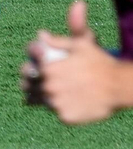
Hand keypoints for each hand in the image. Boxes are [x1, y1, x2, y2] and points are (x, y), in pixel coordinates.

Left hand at [29, 0, 124, 124]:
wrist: (121, 86)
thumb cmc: (100, 62)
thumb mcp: (83, 42)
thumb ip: (59, 33)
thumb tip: (41, 31)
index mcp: (47, 65)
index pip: (27, 65)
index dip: (32, 62)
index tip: (40, 62)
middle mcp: (48, 85)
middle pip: (27, 83)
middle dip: (32, 79)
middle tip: (46, 78)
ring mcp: (55, 102)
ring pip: (37, 99)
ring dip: (42, 94)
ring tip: (56, 89)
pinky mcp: (64, 116)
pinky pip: (53, 112)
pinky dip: (57, 107)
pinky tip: (68, 100)